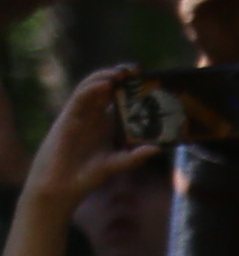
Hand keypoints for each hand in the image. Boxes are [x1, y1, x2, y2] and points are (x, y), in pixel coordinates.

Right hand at [9, 65, 167, 255]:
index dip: (130, 89)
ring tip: (121, 72)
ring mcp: (80, 115)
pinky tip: (105, 85)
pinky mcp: (68, 118)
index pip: (118, 100)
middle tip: (136, 70)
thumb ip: (135, 157)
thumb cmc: (86, 174)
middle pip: (105, 89)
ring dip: (105, 77)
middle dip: (119, 77)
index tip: (147, 81)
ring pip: (91, 88)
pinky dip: (91, 89)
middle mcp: (93, 116)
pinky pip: (79, 99)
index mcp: (105, 124)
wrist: (62, 185)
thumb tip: (157, 148)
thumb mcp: (117, 164)